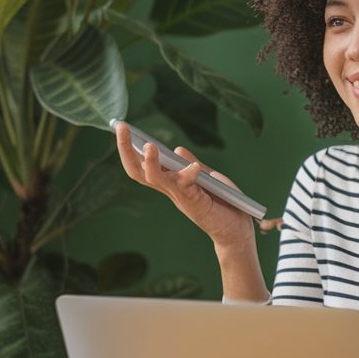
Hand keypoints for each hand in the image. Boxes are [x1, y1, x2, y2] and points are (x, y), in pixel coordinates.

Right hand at [113, 123, 253, 248]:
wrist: (237, 230)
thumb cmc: (223, 203)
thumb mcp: (207, 178)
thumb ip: (191, 165)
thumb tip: (177, 149)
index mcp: (170, 182)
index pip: (142, 165)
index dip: (129, 148)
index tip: (121, 127)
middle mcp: (170, 189)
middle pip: (138, 171)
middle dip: (126, 149)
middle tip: (121, 128)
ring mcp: (180, 196)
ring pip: (155, 179)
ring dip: (151, 162)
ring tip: (149, 146)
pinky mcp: (194, 203)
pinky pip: (187, 186)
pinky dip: (189, 174)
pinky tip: (194, 167)